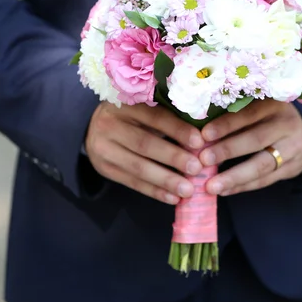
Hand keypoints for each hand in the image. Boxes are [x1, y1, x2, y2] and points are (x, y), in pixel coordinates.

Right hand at [85, 102, 205, 204]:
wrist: (96, 125)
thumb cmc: (135, 114)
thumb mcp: (147, 106)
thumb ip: (170, 116)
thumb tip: (205, 135)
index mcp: (125, 102)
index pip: (155, 117)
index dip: (178, 130)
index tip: (200, 142)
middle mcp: (110, 124)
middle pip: (145, 144)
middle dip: (173, 158)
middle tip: (197, 169)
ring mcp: (103, 148)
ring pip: (138, 167)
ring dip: (166, 180)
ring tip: (188, 190)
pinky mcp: (104, 168)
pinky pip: (132, 182)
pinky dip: (155, 192)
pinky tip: (173, 198)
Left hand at [199, 100, 301, 195]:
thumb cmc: (267, 118)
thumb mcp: (257, 108)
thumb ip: (234, 116)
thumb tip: (198, 132)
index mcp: (274, 104)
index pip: (248, 114)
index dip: (226, 125)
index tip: (203, 135)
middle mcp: (287, 125)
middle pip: (256, 139)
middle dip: (227, 151)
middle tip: (202, 161)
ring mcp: (293, 148)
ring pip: (262, 165)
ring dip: (234, 177)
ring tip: (211, 186)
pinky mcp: (293, 167)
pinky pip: (265, 180)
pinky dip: (243, 186)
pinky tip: (224, 190)